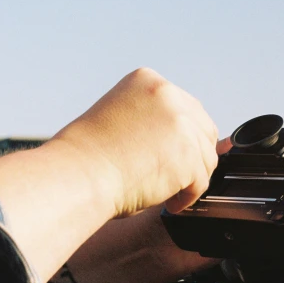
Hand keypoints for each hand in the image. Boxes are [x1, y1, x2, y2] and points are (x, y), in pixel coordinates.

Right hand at [51, 68, 218, 216]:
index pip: (186, 108)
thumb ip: (155, 121)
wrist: (77, 174)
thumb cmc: (89, 156)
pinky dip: (188, 196)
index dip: (182, 137)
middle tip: (174, 175)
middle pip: (203, 129)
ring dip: (191, 178)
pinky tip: (170, 201)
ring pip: (206, 157)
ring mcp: (182, 125)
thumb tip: (193, 142)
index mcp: (149, 81)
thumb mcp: (123, 118)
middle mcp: (169, 96)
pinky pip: (201, 181)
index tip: (171, 154)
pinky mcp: (188, 156)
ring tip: (168, 190)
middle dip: (192, 155)